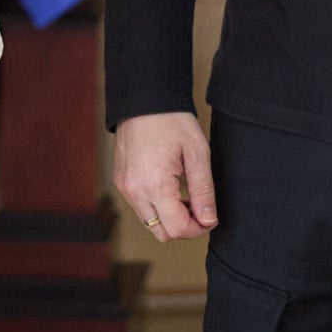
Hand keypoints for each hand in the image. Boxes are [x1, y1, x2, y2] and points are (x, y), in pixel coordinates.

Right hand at [112, 112, 216, 241]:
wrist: (144, 99)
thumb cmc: (172, 121)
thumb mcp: (197, 153)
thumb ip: (204, 191)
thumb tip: (208, 220)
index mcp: (155, 185)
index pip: (177, 229)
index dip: (198, 228)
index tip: (210, 217)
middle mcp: (135, 191)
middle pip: (161, 233)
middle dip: (183, 227)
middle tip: (199, 209)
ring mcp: (125, 187)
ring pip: (149, 223)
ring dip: (169, 218)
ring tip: (185, 197)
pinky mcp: (121, 181)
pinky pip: (140, 207)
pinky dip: (157, 207)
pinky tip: (170, 189)